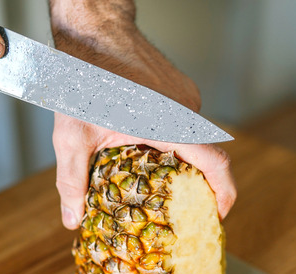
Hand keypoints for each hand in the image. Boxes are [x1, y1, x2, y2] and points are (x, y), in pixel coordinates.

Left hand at [49, 0, 235, 228]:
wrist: (92, 32)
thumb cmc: (82, 78)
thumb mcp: (72, 137)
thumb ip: (73, 181)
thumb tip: (73, 220)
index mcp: (170, 124)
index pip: (215, 164)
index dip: (223, 194)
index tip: (217, 216)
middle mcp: (185, 109)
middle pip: (202, 156)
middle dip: (190, 185)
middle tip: (171, 208)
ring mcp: (185, 96)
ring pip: (189, 139)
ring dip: (174, 159)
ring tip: (147, 176)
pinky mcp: (180, 88)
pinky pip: (181, 121)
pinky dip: (168, 139)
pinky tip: (140, 146)